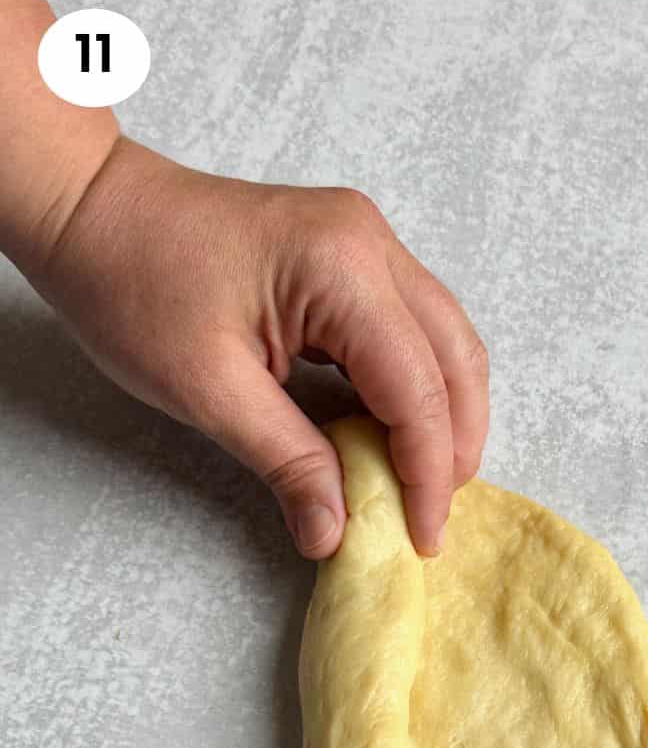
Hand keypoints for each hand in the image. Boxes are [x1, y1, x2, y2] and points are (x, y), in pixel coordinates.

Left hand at [22, 137, 488, 557]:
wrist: (91, 209)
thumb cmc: (132, 284)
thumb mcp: (208, 390)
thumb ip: (287, 462)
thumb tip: (336, 534)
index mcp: (341, 269)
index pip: (418, 388)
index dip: (427, 473)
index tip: (422, 538)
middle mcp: (371, 244)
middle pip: (457, 357)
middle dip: (455, 445)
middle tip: (431, 516)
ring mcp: (366, 242)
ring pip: (447, 340)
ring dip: (444, 416)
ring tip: (422, 484)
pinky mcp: (352, 255)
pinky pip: (413, 327)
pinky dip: (417, 387)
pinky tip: (394, 436)